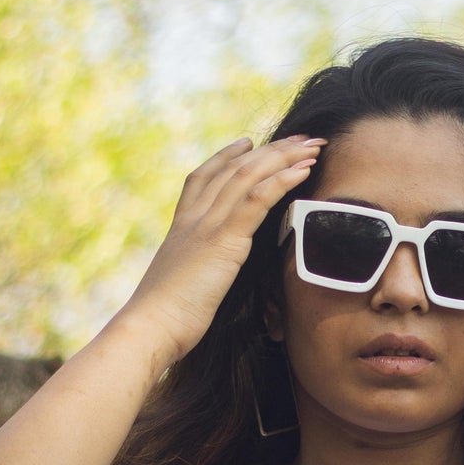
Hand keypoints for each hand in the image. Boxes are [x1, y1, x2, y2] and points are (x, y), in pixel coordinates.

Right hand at [121, 133, 324, 362]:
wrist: (151, 326)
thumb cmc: (165, 319)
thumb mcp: (179, 285)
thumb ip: (195, 270)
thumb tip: (204, 278)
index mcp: (181, 226)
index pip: (204, 176)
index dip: (226, 156)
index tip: (248, 143)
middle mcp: (193, 217)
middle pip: (234, 169)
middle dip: (270, 151)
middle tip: (299, 138)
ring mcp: (207, 225)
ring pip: (249, 176)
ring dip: (285, 157)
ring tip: (312, 146)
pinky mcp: (223, 240)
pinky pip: (257, 199)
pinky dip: (282, 180)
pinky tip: (303, 169)